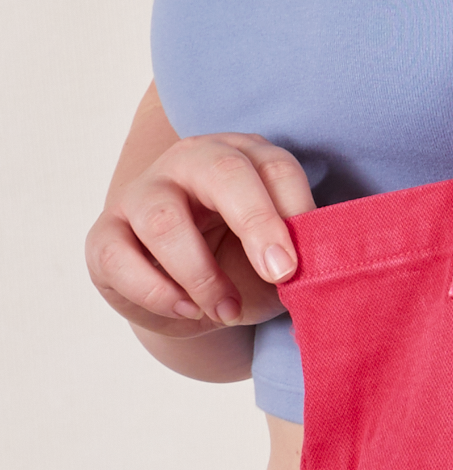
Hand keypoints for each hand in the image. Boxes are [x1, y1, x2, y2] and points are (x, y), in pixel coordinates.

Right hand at [86, 131, 315, 339]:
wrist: (185, 295)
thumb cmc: (241, 263)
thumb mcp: (277, 258)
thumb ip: (303, 260)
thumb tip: (330, 284)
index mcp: (244, 158)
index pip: (276, 167)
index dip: (296, 210)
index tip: (305, 261)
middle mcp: (191, 162)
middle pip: (222, 172)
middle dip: (256, 223)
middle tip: (279, 275)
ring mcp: (142, 194)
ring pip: (164, 220)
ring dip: (202, 275)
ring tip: (228, 311)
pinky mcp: (105, 235)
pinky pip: (120, 260)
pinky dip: (158, 293)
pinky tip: (189, 311)